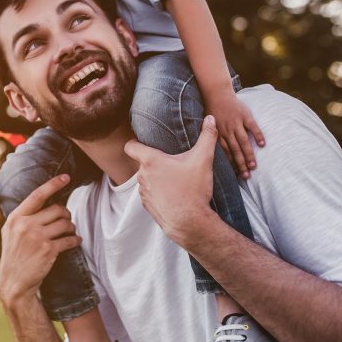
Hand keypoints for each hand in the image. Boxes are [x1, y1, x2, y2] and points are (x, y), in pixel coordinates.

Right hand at [0, 174, 81, 304]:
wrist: (13, 282)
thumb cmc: (14, 255)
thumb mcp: (10, 232)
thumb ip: (23, 217)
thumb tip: (43, 200)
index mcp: (16, 218)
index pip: (37, 195)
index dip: (53, 184)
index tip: (66, 177)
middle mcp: (25, 225)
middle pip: (56, 209)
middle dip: (65, 214)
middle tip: (66, 220)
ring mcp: (37, 237)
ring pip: (65, 223)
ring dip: (71, 227)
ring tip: (69, 232)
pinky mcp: (48, 250)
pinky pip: (69, 239)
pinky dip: (75, 240)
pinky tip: (75, 241)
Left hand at [125, 115, 222, 247]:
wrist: (190, 223)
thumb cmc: (193, 190)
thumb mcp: (203, 160)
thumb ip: (207, 137)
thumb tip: (210, 118)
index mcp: (151, 161)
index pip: (130, 146)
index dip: (135, 143)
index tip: (144, 143)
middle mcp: (142, 176)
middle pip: (143, 163)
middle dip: (155, 162)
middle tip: (172, 163)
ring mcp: (143, 192)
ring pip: (146, 179)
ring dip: (156, 178)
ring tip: (174, 180)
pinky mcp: (147, 205)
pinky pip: (150, 193)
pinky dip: (158, 192)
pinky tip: (173, 194)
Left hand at [206, 92, 264, 178]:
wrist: (217, 93)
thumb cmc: (213, 109)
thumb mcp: (209, 124)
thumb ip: (213, 136)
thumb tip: (211, 150)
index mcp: (219, 134)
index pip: (226, 152)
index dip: (232, 164)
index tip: (237, 174)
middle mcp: (228, 130)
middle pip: (235, 150)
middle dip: (241, 164)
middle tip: (247, 176)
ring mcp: (236, 123)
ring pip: (243, 141)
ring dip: (248, 154)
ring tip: (253, 165)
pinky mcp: (245, 116)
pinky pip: (252, 127)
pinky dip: (258, 135)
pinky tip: (263, 144)